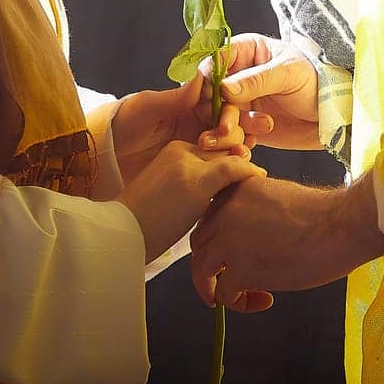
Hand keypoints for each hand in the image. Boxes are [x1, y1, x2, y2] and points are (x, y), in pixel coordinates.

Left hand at [112, 70, 274, 184]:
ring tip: (248, 151)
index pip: (217, 99)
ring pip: (227, 143)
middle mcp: (195, 122)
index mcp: (187, 103)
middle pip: (228, 121)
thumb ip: (174, 97)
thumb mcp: (145, 107)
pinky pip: (217, 166)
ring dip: (240, 144)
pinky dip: (230, 166)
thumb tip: (202, 77)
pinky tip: (240, 168)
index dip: (234, 102)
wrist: (102, 159)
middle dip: (244, 123)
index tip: (248, 105)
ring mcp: (195, 146)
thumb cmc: (119, 124)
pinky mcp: (193, 169)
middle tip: (259, 127)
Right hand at [116, 140, 266, 266]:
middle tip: (260, 178)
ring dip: (247, 168)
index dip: (232, 162)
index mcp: (172, 150)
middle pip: (224, 151)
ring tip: (263, 181)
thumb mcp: (165, 195)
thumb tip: (213, 196)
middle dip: (242, 162)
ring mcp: (188, 163)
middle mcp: (180, 150)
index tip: (246, 177)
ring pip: (230, 156)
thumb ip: (189, 186)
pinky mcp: (196, 181)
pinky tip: (261, 179)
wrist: (121, 234)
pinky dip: (249, 173)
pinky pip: (232, 169)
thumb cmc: (141, 223)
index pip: (213, 150)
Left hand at [189, 170, 383, 311]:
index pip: (208, 218)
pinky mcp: (240, 270)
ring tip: (234, 297)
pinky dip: (240, 303)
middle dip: (212, 264)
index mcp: (234, 191)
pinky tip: (265, 299)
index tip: (229, 254)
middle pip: (200, 244)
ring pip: (202, 270)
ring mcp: (228, 242)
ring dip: (214, 288)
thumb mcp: (276, 194)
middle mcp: (223, 213)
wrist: (338, 226)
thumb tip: (248, 236)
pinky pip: (225, 294)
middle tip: (227, 278)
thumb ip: (254, 209)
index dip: (217, 239)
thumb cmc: (322, 213)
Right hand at [199, 33, 320, 149]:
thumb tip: (224, 88)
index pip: (214, 60)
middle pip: (209, 92)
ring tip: (251, 135)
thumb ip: (255, 80)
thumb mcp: (288, 74)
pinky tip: (248, 146)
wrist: (333, 115)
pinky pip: (229, 135)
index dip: (207, 79)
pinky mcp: (245, 125)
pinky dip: (234, 143)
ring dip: (227, 130)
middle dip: (217, 111)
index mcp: (245, 52)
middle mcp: (237, 76)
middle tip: (228, 126)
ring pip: (217, 116)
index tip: (212, 96)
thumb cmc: (316, 82)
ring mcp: (240, 102)